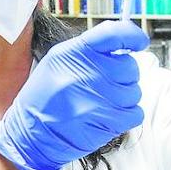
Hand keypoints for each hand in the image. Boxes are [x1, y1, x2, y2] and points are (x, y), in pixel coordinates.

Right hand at [0, 21, 147, 169]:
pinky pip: (134, 114)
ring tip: (101, 104)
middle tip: (105, 86)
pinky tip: (107, 116)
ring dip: (123, 99)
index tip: (139, 42)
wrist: (31, 136)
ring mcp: (96, 98)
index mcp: (72, 53)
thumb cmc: (45, 99)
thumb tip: (123, 44)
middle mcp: (85, 72)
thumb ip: (88, 51)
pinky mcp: (104, 122)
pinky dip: (126, 117)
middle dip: (123, 77)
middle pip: (129, 66)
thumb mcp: (57, 63)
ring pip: (134, 92)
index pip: (113, 34)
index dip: (132, 36)